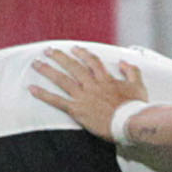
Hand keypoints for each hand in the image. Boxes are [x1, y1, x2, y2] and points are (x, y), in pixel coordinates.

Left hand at [31, 46, 148, 138]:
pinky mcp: (77, 109)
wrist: (130, 122)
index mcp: (106, 79)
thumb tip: (123, 62)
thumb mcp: (139, 86)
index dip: (82, 53)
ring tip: (36, 64)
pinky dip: (43, 94)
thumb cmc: (136, 107)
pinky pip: (57, 101)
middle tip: (48, 51)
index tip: (74, 48)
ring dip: (48, 70)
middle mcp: (92, 84)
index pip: (92, 61)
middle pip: (73, 66)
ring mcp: (83, 96)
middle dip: (59, 57)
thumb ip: (132, 71)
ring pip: (62, 80)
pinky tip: (32, 89)